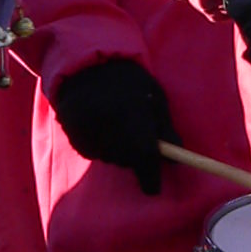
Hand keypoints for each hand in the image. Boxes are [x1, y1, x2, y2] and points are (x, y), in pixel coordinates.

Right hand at [51, 57, 177, 194]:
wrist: (88, 65)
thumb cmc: (130, 82)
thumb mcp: (156, 99)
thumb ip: (165, 131)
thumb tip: (177, 161)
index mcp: (133, 118)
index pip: (144, 158)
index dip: (151, 177)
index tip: (154, 186)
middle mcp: (108, 129)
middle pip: (126, 161)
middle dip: (135, 157)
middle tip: (137, 137)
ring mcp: (87, 133)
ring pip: (109, 158)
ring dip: (118, 151)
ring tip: (117, 124)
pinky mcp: (73, 135)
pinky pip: (92, 152)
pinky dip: (100, 146)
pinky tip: (101, 125)